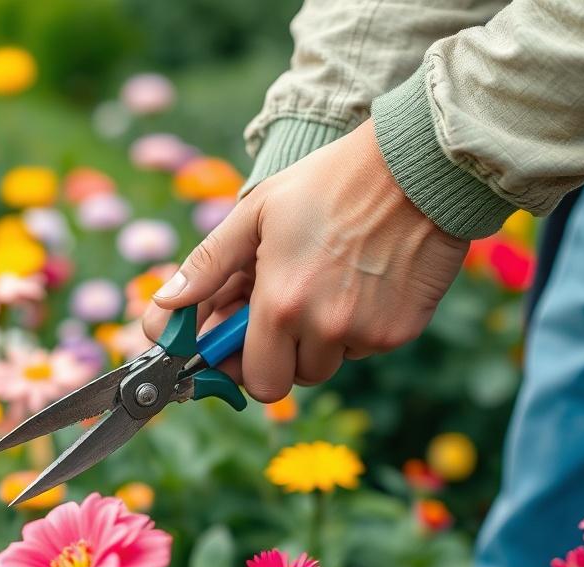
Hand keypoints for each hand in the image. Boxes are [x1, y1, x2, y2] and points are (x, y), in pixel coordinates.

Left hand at [143, 118, 469, 401]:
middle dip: (276, 355)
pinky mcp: (402, 331)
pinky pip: (364, 348)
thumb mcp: (256, 214)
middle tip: (279, 312)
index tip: (237, 344)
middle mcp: (325, 328)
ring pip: (326, 364)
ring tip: (323, 284)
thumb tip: (165, 305)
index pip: (254, 380)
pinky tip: (359, 282)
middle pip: (288, 381)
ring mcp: (368, 333)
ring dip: (317, 340)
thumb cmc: (329, 184)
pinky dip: (356, 327)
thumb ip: (207, 266)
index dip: (241, 365)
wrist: (418, 167)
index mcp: (281, 304)